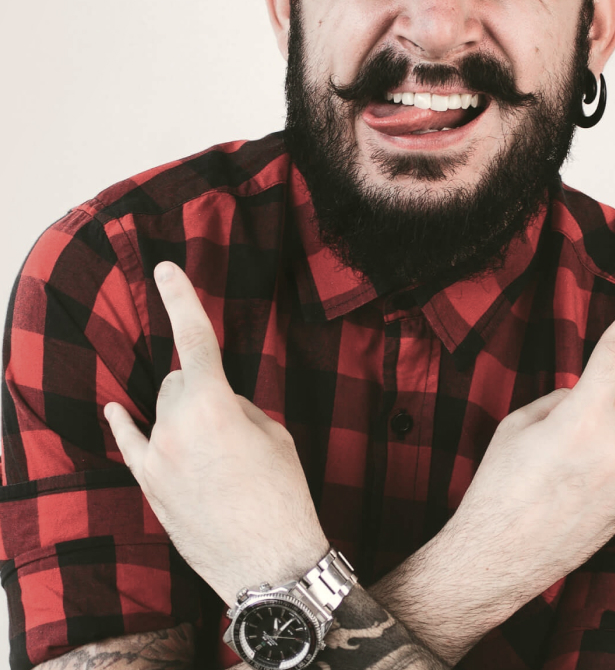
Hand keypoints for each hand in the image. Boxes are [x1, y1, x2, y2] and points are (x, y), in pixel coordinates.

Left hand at [104, 262, 328, 605]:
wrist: (268, 563)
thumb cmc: (282, 495)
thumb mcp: (275, 434)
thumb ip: (238, 405)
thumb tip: (217, 401)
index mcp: (214, 406)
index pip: (194, 339)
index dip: (181, 298)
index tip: (166, 268)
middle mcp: (176, 427)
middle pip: (180, 380)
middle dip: (202, 385)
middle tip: (233, 421)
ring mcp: (156, 458)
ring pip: (164, 409)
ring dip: (185, 412)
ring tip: (217, 451)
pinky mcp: (149, 485)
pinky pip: (132, 442)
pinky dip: (127, 423)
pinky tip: (115, 408)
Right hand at [438, 281, 614, 616]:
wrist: (498, 552)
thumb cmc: (498, 486)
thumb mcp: (517, 425)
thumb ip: (559, 401)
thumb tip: (584, 401)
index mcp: (580, 415)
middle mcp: (614, 442)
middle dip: (597, 397)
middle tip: (558, 432)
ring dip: (609, 428)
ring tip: (568, 463)